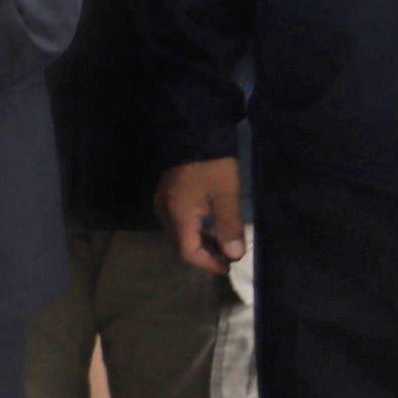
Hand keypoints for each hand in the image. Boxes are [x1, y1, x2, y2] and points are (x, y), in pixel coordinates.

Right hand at [158, 159, 247, 274]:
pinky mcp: (166, 196)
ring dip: (199, 244)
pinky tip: (209, 227)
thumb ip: (230, 227)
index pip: (187, 251)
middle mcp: (164, 212)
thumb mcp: (227, 195)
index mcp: (178, 214)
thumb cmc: (213, 165)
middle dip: (204, 255)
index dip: (208, 263)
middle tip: (228, 257)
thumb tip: (235, 256)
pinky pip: (177, 222)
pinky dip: (193, 231)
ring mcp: (162, 203)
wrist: (195, 132)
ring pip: (178, 235)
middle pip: (180, 245)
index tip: (229, 265)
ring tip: (223, 244)